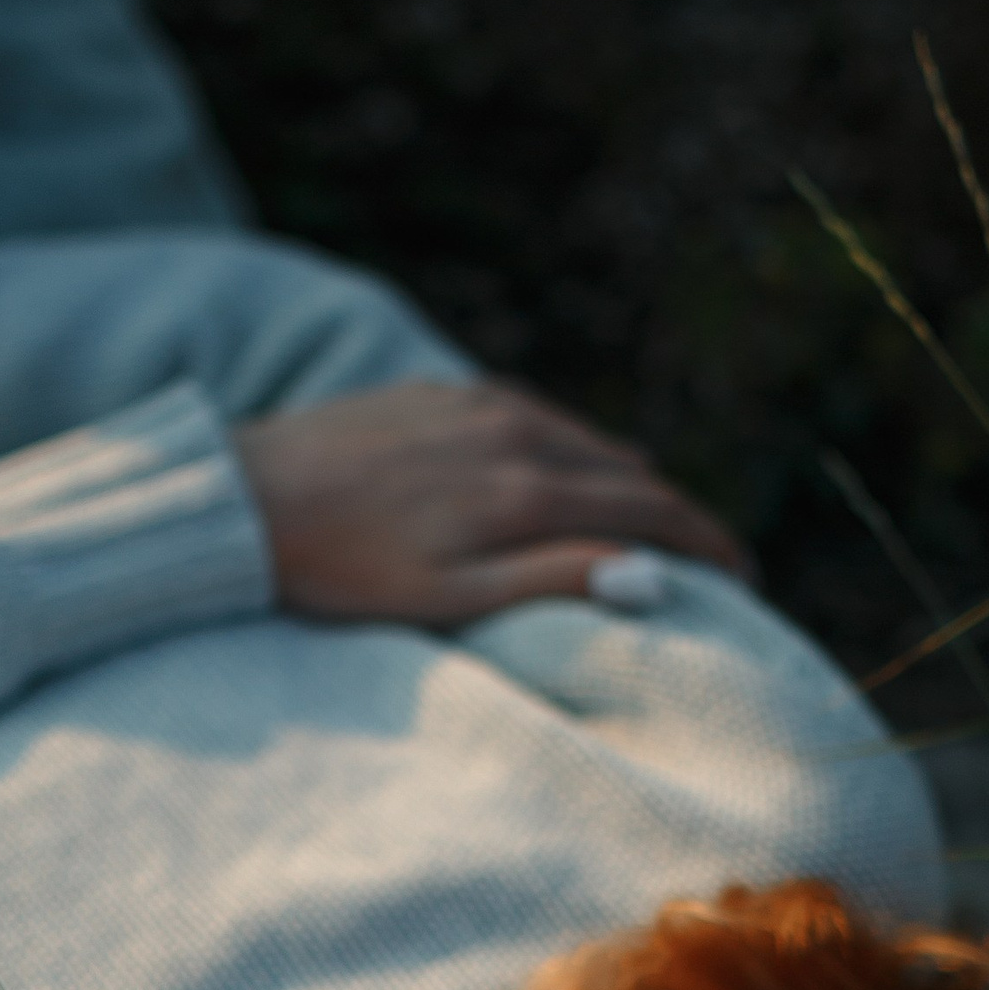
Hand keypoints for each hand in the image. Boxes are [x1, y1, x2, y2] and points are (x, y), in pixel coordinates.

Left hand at [229, 379, 749, 626]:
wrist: (243, 498)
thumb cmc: (342, 568)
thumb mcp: (449, 596)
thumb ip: (552, 579)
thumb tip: (652, 576)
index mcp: (528, 487)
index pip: (655, 510)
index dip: (710, 546)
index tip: (745, 582)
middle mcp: (517, 430)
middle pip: (633, 471)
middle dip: (682, 519)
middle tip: (713, 564)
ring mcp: (480, 403)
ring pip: (588, 439)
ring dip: (631, 481)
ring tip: (653, 527)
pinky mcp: (443, 393)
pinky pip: (537, 418)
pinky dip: (574, 451)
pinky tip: (569, 474)